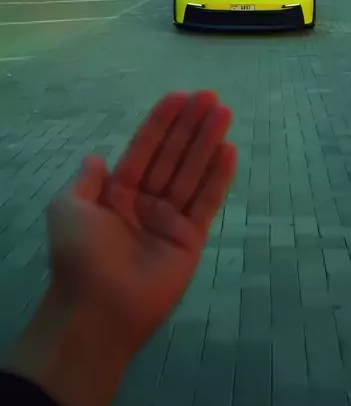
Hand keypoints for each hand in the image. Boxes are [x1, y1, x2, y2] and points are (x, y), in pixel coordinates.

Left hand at [47, 90, 235, 351]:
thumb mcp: (67, 209)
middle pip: (172, 155)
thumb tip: (96, 158)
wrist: (97, 308)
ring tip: (224, 112)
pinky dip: (218, 177)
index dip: (161, 122)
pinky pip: (206, 202)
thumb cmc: (80, 255)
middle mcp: (145, 202)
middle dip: (190, 125)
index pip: (144, 148)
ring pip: (192, 172)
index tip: (180, 97)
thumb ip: (85, 181)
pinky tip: (228, 150)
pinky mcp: (190, 239)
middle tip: (210, 96)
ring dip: (208, 142)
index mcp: (116, 193)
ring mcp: (169, 220)